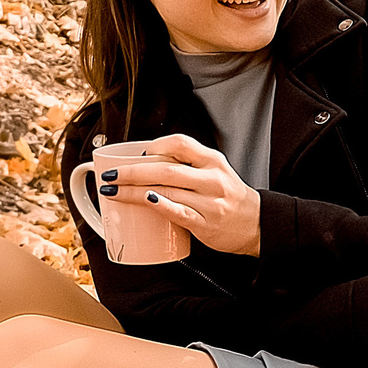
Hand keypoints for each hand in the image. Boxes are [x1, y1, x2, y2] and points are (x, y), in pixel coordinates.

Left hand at [96, 135, 261, 255]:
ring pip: (166, 191)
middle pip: (165, 169)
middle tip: (110, 174)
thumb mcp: (215, 171)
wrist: (257, 223)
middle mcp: (211, 179)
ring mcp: (209, 202)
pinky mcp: (206, 223)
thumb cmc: (229, 197)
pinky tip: (145, 201)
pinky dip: (160, 205)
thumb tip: (145, 162)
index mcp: (212, 161)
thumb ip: (187, 164)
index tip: (137, 154)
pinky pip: (178, 212)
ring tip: (113, 190)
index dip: (155, 146)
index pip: (180, 143)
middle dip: (132, 172)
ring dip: (134, 191)